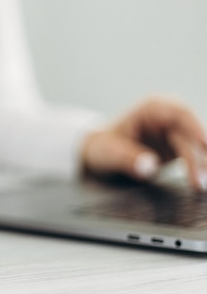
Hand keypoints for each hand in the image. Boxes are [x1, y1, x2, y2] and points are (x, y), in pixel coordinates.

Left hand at [81, 96, 206, 190]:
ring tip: (201, 185)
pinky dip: (198, 168)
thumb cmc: (101, 147)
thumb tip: (149, 167)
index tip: (204, 144)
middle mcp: (167, 117)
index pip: (180, 113)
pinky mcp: (176, 147)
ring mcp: (173, 132)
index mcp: (151, 108)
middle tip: (202, 179)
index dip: (196, 128)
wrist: (97, 153)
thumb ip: (127, 158)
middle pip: (191, 133)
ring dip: (201, 165)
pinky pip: (193, 157)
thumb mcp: (108, 152)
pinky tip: (200, 182)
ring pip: (195, 147)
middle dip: (200, 155)